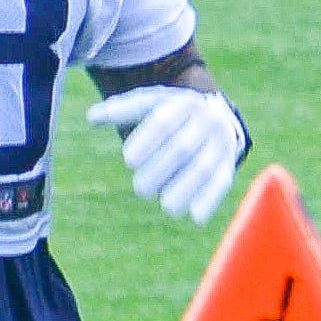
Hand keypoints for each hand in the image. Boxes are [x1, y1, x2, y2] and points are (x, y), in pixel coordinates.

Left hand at [90, 82, 248, 223]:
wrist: (214, 114)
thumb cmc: (170, 113)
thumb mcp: (149, 104)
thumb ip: (122, 110)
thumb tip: (92, 118)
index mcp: (182, 103)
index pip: (163, 121)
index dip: (146, 141)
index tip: (128, 160)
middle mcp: (205, 120)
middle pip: (181, 147)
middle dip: (160, 170)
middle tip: (140, 188)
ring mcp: (220, 142)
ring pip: (203, 167)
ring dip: (184, 189)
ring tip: (166, 206)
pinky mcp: (228, 162)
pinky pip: (221, 181)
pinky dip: (209, 200)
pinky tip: (196, 217)